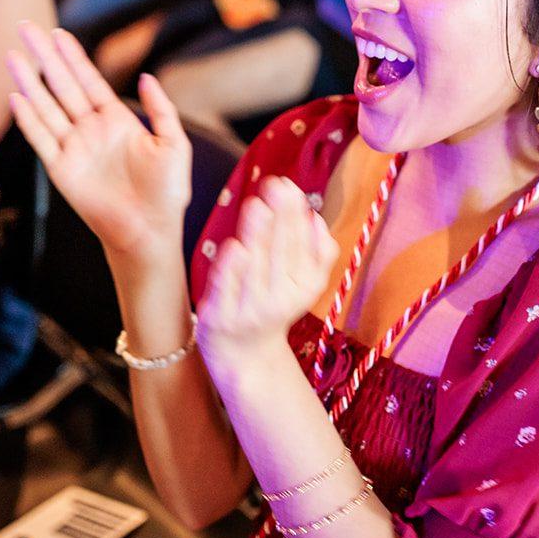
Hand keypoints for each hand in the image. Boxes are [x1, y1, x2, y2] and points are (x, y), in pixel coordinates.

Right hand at [7, 22, 192, 259]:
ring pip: (46, 107)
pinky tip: (16, 97)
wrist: (150, 231)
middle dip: (44, 57)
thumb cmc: (166, 192)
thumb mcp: (173, 145)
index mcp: (117, 120)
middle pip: (62, 85)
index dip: (73, 56)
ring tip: (13, 56)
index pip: (89, 80)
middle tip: (26, 29)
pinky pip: (41, 139)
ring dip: (29, 82)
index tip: (58, 33)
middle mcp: (91, 129)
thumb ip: (161, 110)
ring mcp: (74, 148)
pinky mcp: (62, 169)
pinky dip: (28, 119)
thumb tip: (146, 76)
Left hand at [196, 176, 337, 366]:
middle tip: (274, 186)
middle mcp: (281, 300)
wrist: (243, 352)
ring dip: (256, 236)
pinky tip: (234, 246)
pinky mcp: (221, 317)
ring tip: (255, 205)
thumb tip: (316, 218)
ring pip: (256, 268)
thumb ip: (317, 252)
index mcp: (305, 288)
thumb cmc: (272, 302)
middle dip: (279, 218)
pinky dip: (231, 270)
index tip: (288, 185)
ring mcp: (250, 310)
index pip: (304, 246)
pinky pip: (227, 289)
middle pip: (282, 253)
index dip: (296, 215)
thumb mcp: (303, 282)